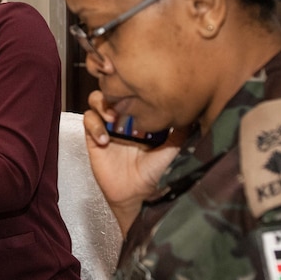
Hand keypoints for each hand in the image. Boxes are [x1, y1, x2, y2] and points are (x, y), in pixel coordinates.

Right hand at [84, 90, 181, 235]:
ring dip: (102, 104)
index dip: (131, 86)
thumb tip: (192, 112)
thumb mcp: (172, 149)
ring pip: (96, 100)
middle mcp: (122, 118)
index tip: (138, 88)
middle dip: (113, 89)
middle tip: (122, 100)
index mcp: (139, 116)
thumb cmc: (154, 171)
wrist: (137, 193)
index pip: (132, 91)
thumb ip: (180, 131)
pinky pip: (88, 121)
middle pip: (112, 89)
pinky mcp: (94, 138)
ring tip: (112, 117)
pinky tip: (106, 139)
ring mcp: (107, 126)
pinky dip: (95, 126)